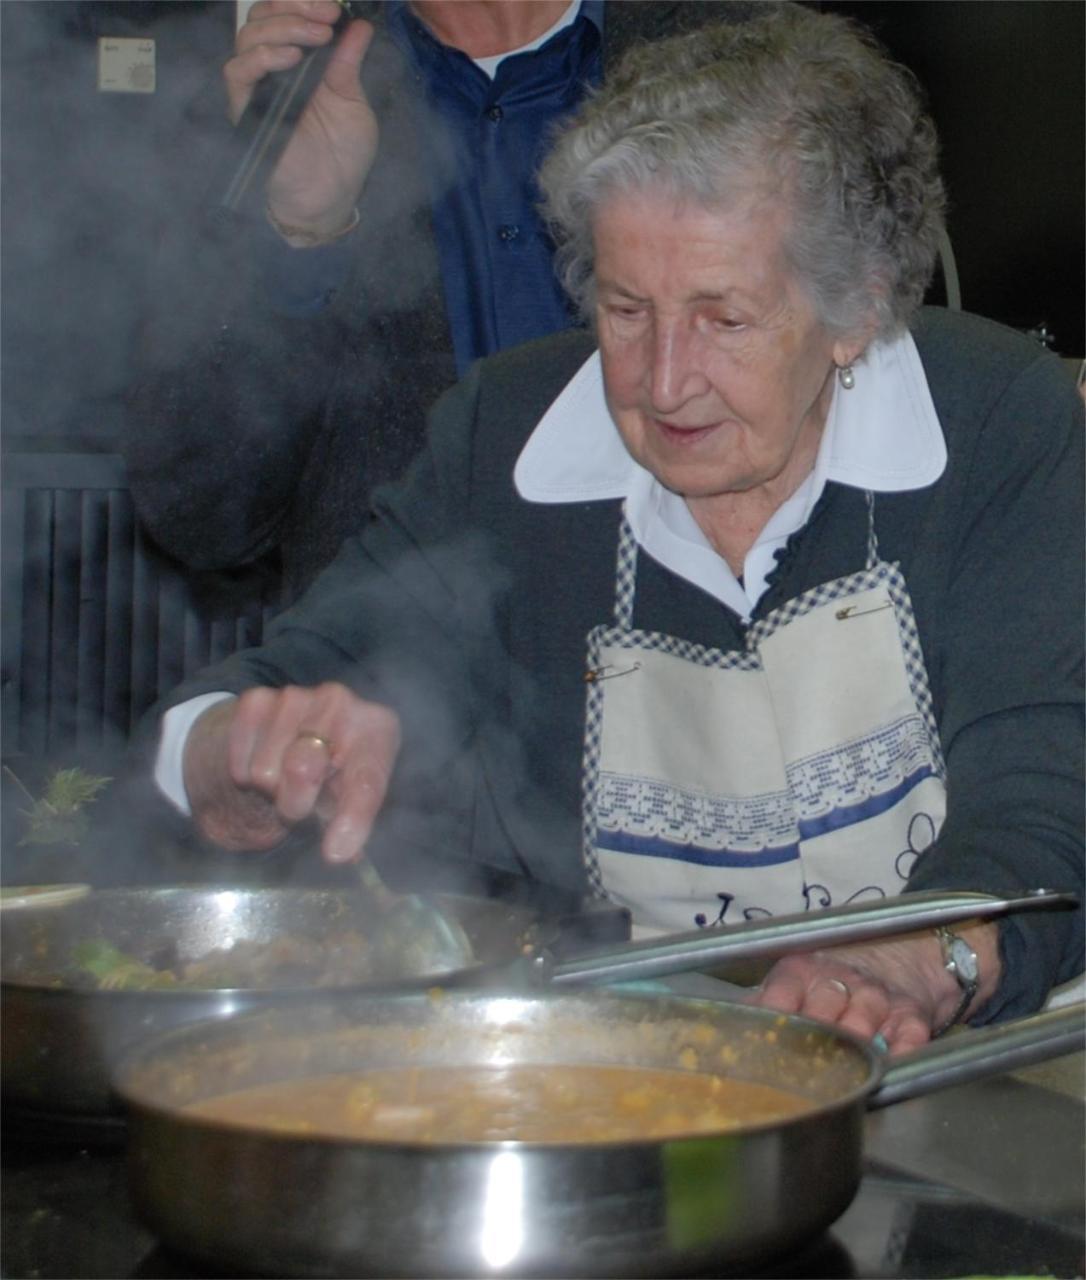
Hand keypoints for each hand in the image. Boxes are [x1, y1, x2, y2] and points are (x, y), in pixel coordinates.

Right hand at [183, 682, 400, 863]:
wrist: (293, 735)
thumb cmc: (335, 773)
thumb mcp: (353, 794)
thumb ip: (351, 819)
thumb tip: (343, 851)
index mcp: (378, 728)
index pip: (366, 779)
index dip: (352, 818)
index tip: (337, 853)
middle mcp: (340, 702)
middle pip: (303, 768)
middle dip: (295, 803)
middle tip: (300, 806)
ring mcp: (296, 696)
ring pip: (266, 771)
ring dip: (271, 789)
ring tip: (286, 778)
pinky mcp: (255, 700)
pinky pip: (240, 761)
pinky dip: (246, 775)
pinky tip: (265, 760)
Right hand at [224, 1, 378, 235]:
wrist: (333, 195)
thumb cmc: (344, 152)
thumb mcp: (354, 100)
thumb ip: (350, 61)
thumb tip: (359, 23)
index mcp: (299, 59)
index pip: (284, 13)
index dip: (303, 2)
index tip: (334, 9)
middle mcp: (273, 67)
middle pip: (262, 16)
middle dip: (294, 8)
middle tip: (326, 17)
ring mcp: (256, 87)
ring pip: (248, 36)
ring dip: (283, 27)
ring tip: (316, 37)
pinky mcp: (245, 110)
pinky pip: (237, 72)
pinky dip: (262, 57)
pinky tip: (292, 58)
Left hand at [747, 924, 1000, 1054]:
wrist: (898, 959)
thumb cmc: (830, 982)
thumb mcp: (792, 982)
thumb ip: (763, 1005)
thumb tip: (728, 1031)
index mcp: (800, 970)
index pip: (782, 991)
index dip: (774, 1016)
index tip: (764, 1043)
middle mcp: (839, 979)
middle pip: (824, 1005)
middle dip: (814, 1032)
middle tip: (800, 1065)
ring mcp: (877, 997)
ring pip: (865, 1017)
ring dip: (853, 1042)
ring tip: (842, 1067)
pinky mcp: (911, 1016)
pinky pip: (908, 1036)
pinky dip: (898, 1053)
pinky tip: (886, 1067)